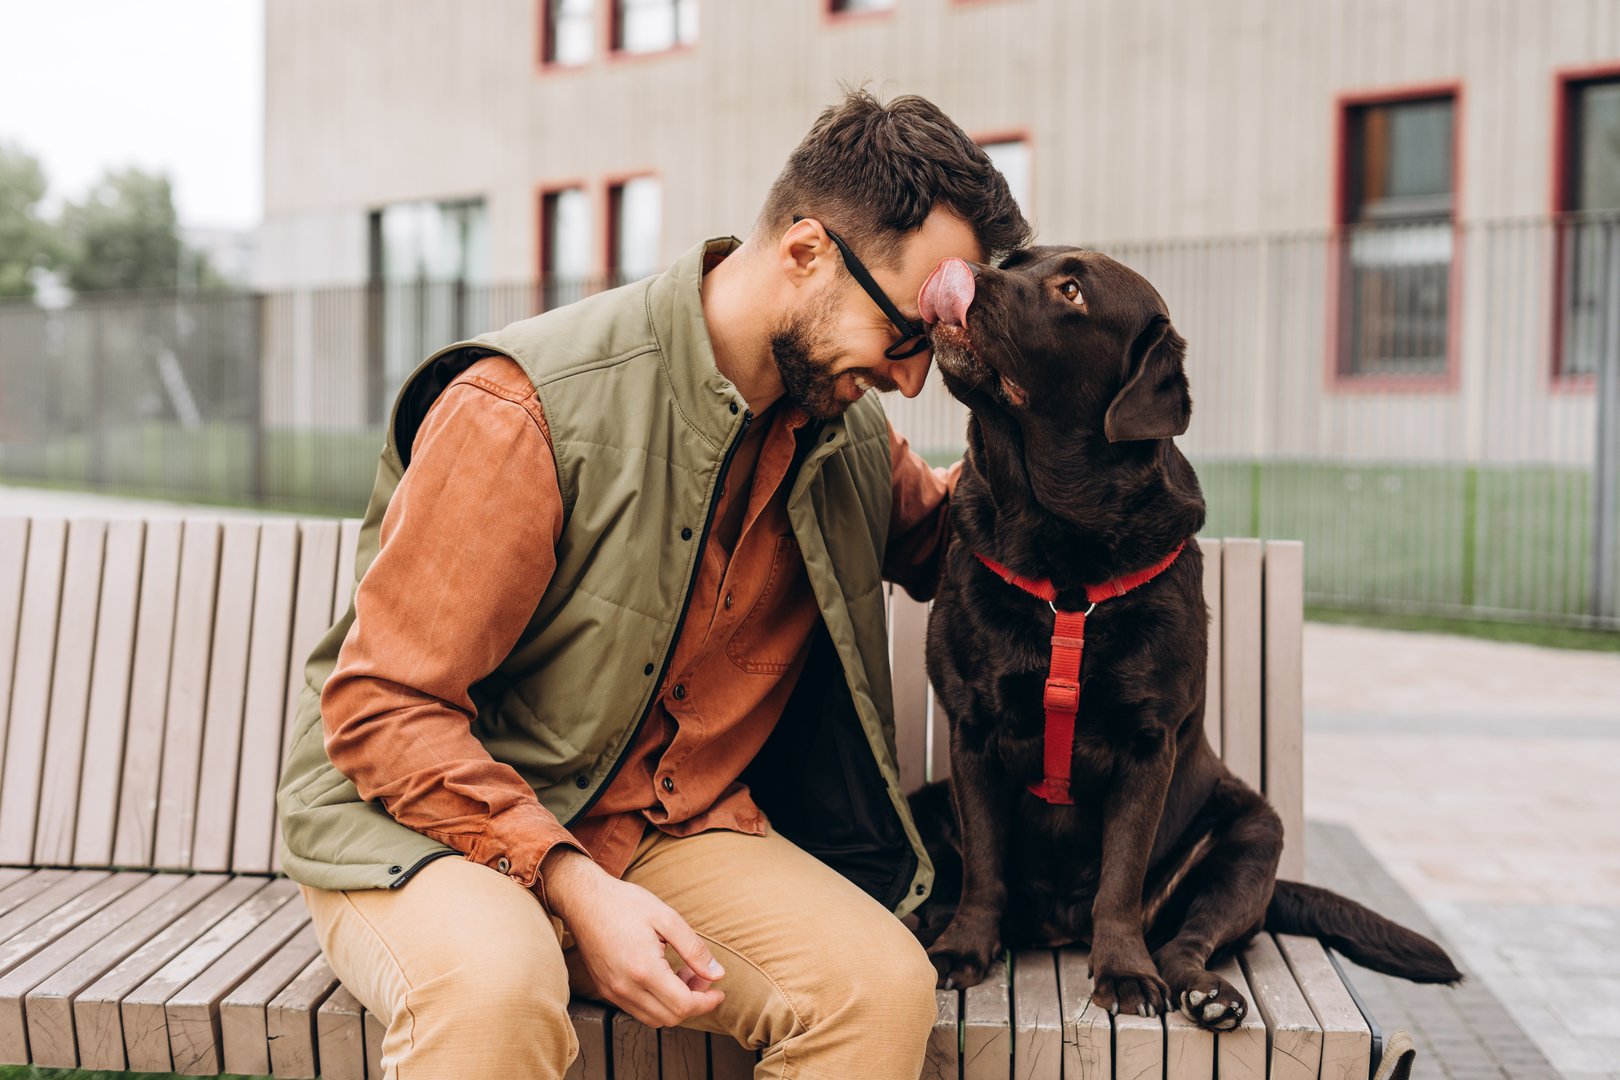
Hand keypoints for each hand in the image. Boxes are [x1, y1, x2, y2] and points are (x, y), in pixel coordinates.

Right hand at [541, 847, 726, 1026]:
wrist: (584, 899)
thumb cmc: (625, 903)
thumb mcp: (667, 918)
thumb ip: (694, 949)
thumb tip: (717, 974)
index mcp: (644, 970)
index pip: (683, 1005)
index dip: (706, 1002)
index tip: (719, 991)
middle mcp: (625, 988)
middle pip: (670, 1017)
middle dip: (694, 1003)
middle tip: (703, 977)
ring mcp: (613, 992)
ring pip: (654, 1018)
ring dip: (675, 1005)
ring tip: (684, 975)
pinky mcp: (606, 989)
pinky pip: (637, 1010)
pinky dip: (657, 1002)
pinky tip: (664, 978)